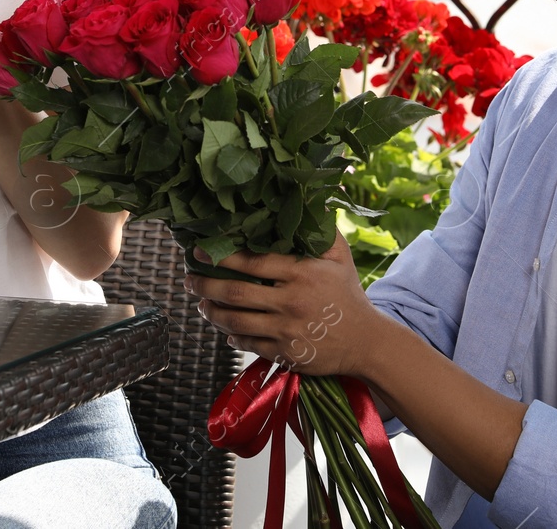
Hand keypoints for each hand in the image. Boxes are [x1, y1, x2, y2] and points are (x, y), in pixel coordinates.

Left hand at [187, 235, 382, 376]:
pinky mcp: (286, 353)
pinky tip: (225, 329)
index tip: (199, 252)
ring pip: (236, 321)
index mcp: (302, 273)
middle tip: (189, 279)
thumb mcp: (340, 257)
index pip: (252, 262)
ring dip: (212, 313)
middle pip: (236, 293)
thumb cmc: (349, 294)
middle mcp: (291, 301)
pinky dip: (232, 337)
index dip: (221, 256)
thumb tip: (307, 202)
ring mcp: (287, 330)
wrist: (367, 342)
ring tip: (201, 304)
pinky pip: (249, 344)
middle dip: (205, 285)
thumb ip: (321, 231)